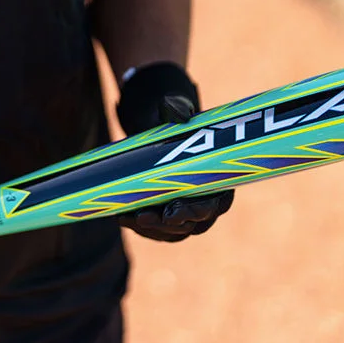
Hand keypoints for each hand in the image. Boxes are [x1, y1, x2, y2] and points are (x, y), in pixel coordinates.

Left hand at [115, 63, 234, 241]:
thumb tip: (179, 113)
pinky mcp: (168, 216)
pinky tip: (123, 217)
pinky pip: (158, 229)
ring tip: (130, 217)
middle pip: (193, 224)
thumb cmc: (175, 120)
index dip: (197, 212)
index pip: (215, 205)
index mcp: (220, 178)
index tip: (174, 211)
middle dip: (168, 224)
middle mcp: (207, 200)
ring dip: (152, 229)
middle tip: (145, 216)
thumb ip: (179, 111)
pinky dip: (141, 227)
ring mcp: (187, 211)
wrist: (159, 129)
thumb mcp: (177, 111)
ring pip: (174, 231)